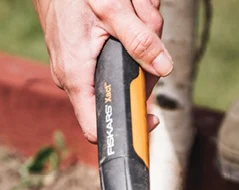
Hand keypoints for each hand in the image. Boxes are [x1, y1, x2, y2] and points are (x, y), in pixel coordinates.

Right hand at [34, 0, 171, 141]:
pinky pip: (118, 54)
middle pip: (123, 92)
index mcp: (76, 76)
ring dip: (141, 38)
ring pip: (126, 69)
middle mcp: (76, 77)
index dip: (127, 129)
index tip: (151, 119)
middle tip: (146, 29)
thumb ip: (140, 40)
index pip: (97, 127)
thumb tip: (163, 68)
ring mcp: (81, 67)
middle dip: (144, 65)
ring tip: (133, 9)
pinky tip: (128, 11)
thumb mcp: (112, 10)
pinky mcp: (86, 54)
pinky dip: (130, 33)